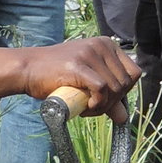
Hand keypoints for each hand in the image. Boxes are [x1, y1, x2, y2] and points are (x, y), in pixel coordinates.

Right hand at [22, 36, 142, 120]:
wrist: (27, 69)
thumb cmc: (56, 75)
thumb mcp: (87, 83)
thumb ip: (107, 97)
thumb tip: (124, 118)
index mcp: (107, 44)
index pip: (134, 73)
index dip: (124, 92)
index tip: (107, 100)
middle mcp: (101, 45)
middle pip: (125, 83)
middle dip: (112, 102)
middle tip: (92, 108)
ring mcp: (89, 53)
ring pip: (114, 88)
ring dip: (103, 106)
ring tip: (85, 108)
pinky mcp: (77, 65)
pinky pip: (101, 89)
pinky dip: (97, 104)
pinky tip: (85, 108)